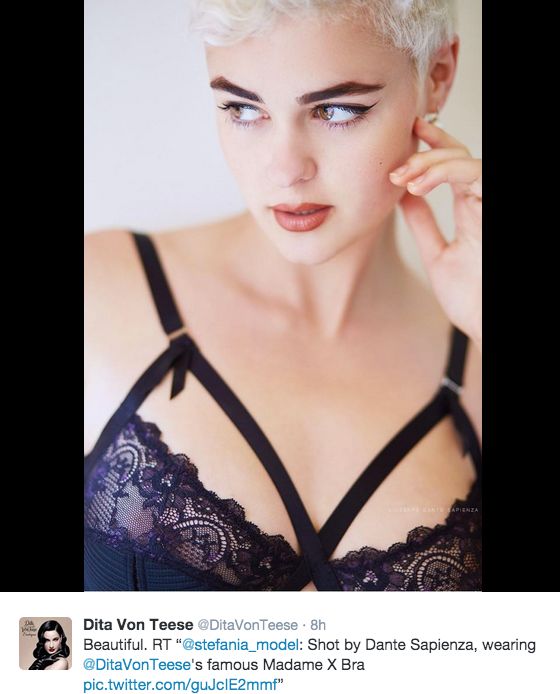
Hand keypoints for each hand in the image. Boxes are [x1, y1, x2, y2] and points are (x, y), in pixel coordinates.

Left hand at [389, 117, 481, 352]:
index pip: (453, 165)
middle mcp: (483, 201)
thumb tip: (404, 197)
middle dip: (424, 152)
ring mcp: (489, 204)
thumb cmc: (472, 299)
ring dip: (430, 162)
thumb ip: (424, 225)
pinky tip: (418, 186)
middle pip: (458, 154)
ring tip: (402, 178)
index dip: (432, 145)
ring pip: (466, 159)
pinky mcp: (492, 208)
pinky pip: (476, 174)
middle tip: (395, 168)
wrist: (487, 324)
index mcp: (471, 209)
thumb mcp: (438, 255)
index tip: (405, 136)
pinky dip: (446, 172)